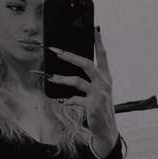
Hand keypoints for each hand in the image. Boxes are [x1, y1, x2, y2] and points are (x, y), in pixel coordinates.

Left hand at [47, 28, 118, 149]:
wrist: (106, 129)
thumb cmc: (100, 107)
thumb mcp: (99, 91)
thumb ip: (91, 79)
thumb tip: (74, 68)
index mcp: (106, 77)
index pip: (103, 56)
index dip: (99, 42)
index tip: (95, 29)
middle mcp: (104, 83)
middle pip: (86, 64)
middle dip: (70, 56)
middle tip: (56, 51)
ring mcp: (99, 94)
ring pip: (77, 81)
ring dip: (62, 79)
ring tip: (51, 78)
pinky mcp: (92, 105)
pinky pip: (75, 99)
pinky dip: (67, 100)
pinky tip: (62, 102)